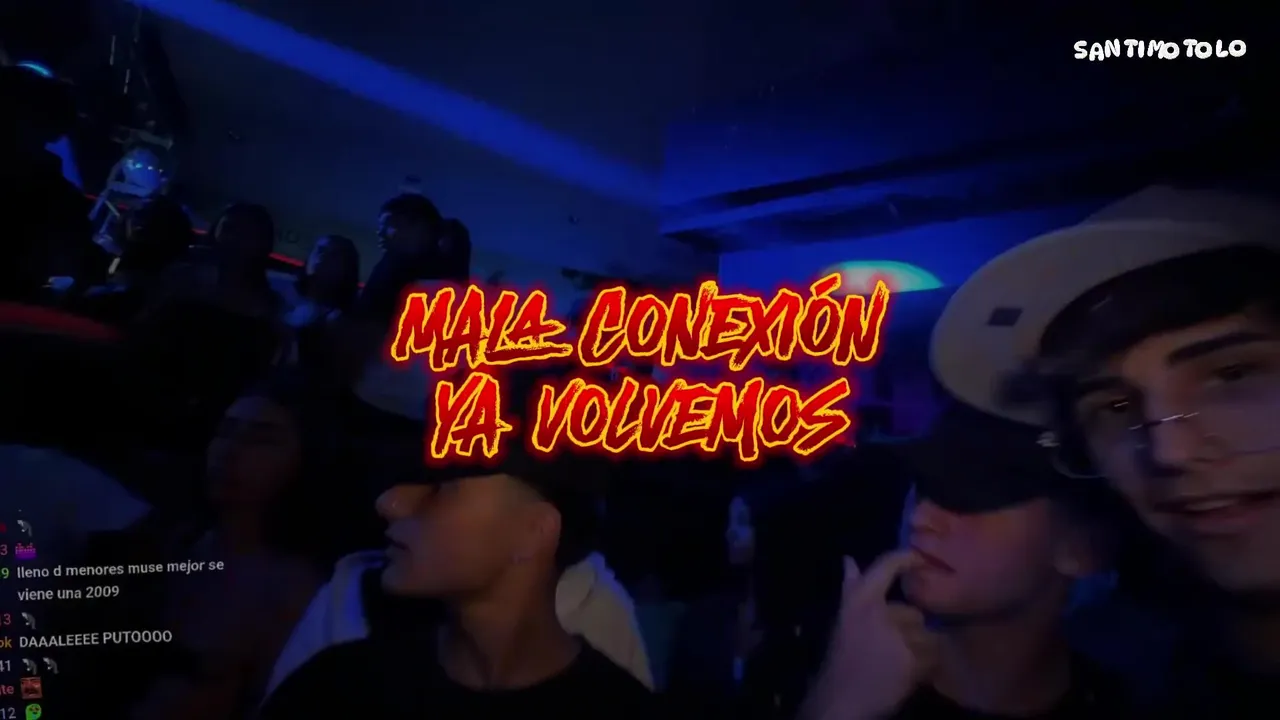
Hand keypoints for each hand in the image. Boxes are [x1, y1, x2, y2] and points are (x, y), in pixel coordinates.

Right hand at [799, 551, 935, 719]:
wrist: (840, 701)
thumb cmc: (841, 659)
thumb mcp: (843, 619)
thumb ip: (850, 588)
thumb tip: (848, 559)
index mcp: (859, 600)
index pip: (885, 566)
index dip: (905, 558)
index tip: (918, 558)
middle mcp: (879, 613)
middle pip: (914, 615)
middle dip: (909, 633)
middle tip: (888, 653)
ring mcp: (896, 637)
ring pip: (926, 638)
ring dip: (918, 653)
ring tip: (896, 668)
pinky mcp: (910, 660)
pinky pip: (932, 658)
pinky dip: (923, 670)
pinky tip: (904, 678)